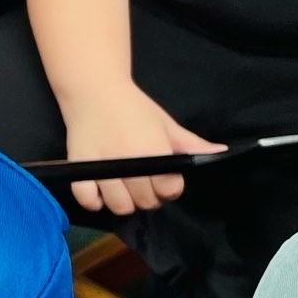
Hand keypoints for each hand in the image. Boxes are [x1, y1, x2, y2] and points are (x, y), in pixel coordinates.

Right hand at [60, 85, 221, 215]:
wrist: (94, 91)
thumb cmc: (134, 108)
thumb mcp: (165, 124)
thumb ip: (191, 144)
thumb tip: (219, 153)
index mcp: (153, 149)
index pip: (170, 189)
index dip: (170, 187)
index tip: (164, 179)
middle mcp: (128, 161)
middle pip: (146, 201)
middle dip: (148, 196)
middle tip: (143, 182)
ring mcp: (101, 166)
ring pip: (119, 206)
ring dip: (124, 201)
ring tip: (123, 188)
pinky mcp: (78, 167)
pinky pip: (87, 200)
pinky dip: (94, 201)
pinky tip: (100, 191)